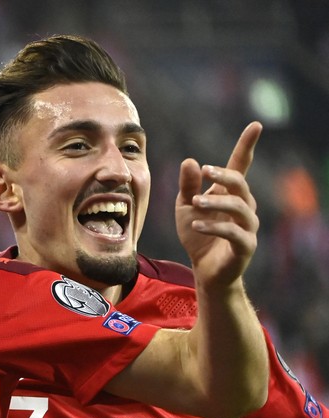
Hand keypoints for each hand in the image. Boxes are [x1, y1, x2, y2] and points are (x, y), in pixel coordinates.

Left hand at [175, 122, 261, 289]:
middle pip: (240, 184)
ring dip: (217, 202)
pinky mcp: (245, 247)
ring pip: (240, 207)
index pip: (240, 166)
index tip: (255, 125)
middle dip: (224, 175)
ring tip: (195, 202)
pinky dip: (214, 227)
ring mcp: (247, 227)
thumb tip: (190, 161)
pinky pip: (234, 233)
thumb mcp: (185, 207)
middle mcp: (244, 207)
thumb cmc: (197, 234)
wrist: (204, 269)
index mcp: (230, 194)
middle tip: (205, 171)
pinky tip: (196, 224)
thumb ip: (187, 186)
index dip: (247, 146)